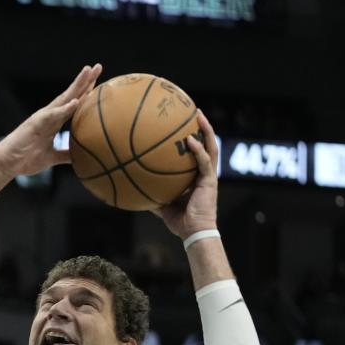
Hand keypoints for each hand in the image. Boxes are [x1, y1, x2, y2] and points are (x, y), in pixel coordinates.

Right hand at [0, 64, 101, 176]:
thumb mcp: (52, 157)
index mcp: (53, 122)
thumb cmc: (26, 159)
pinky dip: (65, 108)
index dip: (86, 92)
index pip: (73, 103)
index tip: (99, 81)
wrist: (7, 163)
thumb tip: (80, 156)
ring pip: (63, 98)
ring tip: (88, 71)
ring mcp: (43, 118)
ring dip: (77, 85)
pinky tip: (76, 101)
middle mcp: (49, 115)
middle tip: (98, 66)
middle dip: (85, 81)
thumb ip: (65, 154)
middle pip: (71, 95)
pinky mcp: (36, 123)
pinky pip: (53, 115)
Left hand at [153, 110, 218, 238]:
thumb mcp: (162, 205)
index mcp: (197, 177)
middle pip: (207, 144)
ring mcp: (209, 176)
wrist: (193, 232)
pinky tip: (190, 141)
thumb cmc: (180, 221)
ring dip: (206, 130)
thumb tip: (133, 189)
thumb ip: (153, 194)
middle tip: (195, 112)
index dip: (194, 138)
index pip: (198, 153)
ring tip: (198, 115)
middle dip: (203, 127)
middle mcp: (205, 173)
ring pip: (211, 147)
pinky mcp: (210, 182)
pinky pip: (204, 162)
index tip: (185, 125)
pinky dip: (198, 151)